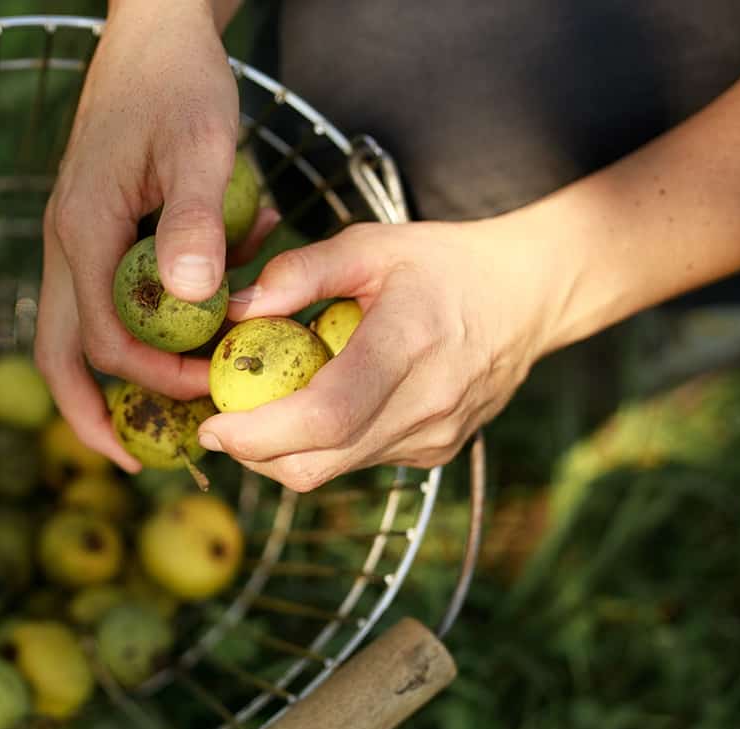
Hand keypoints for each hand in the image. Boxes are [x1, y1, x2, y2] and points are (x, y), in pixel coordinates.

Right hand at [35, 0, 247, 470]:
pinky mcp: (97, 232)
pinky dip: (143, 326)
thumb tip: (192, 301)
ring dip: (112, 380)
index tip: (214, 385)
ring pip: (74, 332)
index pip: (104, 337)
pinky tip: (203, 318)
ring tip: (158, 417)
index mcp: (84, 230)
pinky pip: (108, 299)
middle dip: (91, 413)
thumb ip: (196, 221)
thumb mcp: (202, 145)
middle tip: (134, 461)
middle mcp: (67, 243)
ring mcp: (77, 239)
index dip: (157, 375)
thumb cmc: (180, 82)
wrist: (154, 33)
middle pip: (58, 352)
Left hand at [197, 219, 559, 490]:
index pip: (325, 415)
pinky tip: (312, 408)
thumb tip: (233, 313)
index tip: (213, 423)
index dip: (258, 433)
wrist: (526, 297)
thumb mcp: (370, 245)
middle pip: (318, 461)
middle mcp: (426, 403)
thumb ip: (299, 272)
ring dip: (280, 453)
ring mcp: (433, 437)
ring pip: (332, 471)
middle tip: (217, 424)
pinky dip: (320, 446)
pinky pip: (357, 462)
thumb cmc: (441, 264)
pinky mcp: (433, 453)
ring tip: (258, 410)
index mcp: (409, 343)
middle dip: (254, 453)